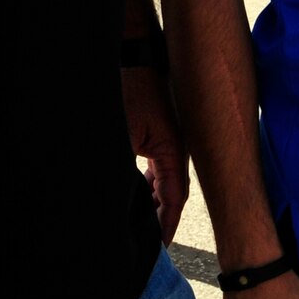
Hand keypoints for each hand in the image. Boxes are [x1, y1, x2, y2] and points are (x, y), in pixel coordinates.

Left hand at [122, 65, 189, 244]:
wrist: (135, 51)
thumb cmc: (131, 85)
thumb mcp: (125, 132)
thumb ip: (126, 167)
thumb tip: (122, 195)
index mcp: (173, 152)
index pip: (175, 200)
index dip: (167, 226)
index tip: (159, 247)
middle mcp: (176, 149)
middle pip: (172, 195)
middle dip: (162, 220)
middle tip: (151, 246)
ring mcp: (169, 140)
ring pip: (165, 182)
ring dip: (157, 204)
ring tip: (146, 228)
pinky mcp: (159, 133)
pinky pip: (160, 167)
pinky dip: (151, 186)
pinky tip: (140, 195)